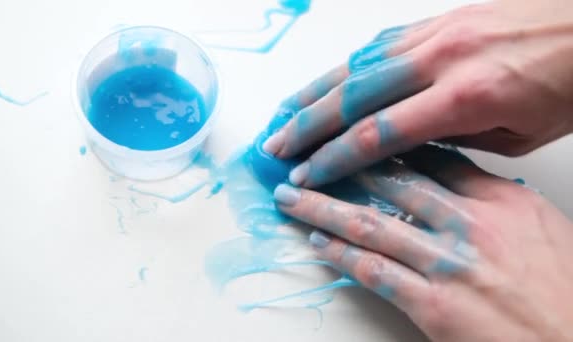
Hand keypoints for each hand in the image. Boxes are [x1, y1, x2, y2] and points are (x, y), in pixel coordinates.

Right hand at [263, 0, 572, 187]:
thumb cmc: (567, 83)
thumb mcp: (520, 135)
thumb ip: (456, 142)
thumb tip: (411, 148)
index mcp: (464, 95)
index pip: (377, 134)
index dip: (335, 158)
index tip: (308, 175)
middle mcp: (439, 58)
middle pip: (352, 97)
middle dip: (307, 126)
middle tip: (276, 148)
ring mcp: (434, 34)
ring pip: (355, 66)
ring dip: (313, 93)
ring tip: (282, 116)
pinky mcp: (435, 20)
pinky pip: (377, 45)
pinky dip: (343, 67)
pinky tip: (323, 83)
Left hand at [272, 144, 572, 340]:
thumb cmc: (567, 290)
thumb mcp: (540, 227)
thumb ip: (494, 199)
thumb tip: (455, 182)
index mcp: (500, 200)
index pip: (430, 160)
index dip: (383, 147)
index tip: (351, 139)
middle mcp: (470, 224)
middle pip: (391, 184)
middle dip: (341, 167)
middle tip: (307, 157)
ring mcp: (448, 264)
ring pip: (370, 223)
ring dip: (322, 208)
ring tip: (291, 196)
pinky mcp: (433, 305)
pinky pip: (374, 271)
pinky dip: (341, 254)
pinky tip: (318, 242)